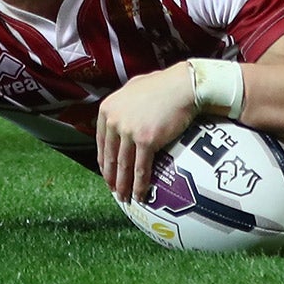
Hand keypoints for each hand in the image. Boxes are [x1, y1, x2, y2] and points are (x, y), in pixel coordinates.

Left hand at [97, 64, 196, 202]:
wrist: (182, 86)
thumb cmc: (161, 86)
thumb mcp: (131, 90)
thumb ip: (121, 106)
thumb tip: (117, 117)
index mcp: (107, 109)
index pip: (101, 143)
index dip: (104, 162)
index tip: (108, 174)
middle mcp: (114, 120)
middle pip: (110, 157)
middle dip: (112, 178)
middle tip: (114, 192)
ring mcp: (129, 131)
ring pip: (124, 166)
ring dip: (123, 186)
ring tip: (124, 198)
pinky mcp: (146, 141)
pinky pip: (141, 168)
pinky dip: (139, 185)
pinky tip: (140, 195)